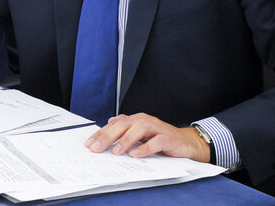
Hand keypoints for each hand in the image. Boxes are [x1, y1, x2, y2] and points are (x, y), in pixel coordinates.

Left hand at [84, 113, 210, 162]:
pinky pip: (155, 142)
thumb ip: (125, 128)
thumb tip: (109, 122)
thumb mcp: (140, 133)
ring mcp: (156, 128)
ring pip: (138, 130)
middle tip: (96, 148)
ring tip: (115, 151)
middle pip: (123, 125)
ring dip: (125, 140)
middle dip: (107, 137)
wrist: (185, 142)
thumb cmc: (160, 138)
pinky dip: (144, 148)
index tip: (89, 144)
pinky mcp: (167, 138)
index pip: (114, 125)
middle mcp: (144, 121)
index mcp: (135, 120)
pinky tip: (135, 155)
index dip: (101, 134)